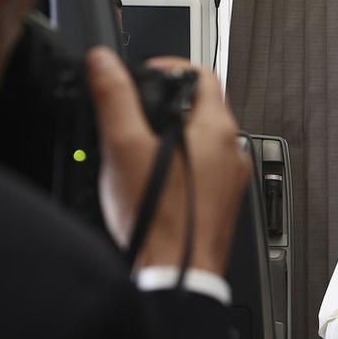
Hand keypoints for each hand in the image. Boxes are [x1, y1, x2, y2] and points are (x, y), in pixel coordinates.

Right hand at [87, 48, 250, 275]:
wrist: (176, 275)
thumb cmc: (159, 220)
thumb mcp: (125, 147)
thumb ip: (114, 98)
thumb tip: (104, 63)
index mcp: (218, 131)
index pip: (202, 75)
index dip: (170, 67)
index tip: (145, 74)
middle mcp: (233, 154)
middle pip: (202, 110)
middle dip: (166, 105)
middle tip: (135, 113)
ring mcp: (232, 182)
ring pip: (202, 144)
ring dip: (173, 138)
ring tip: (140, 149)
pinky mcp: (222, 206)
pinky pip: (204, 174)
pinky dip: (181, 168)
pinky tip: (154, 182)